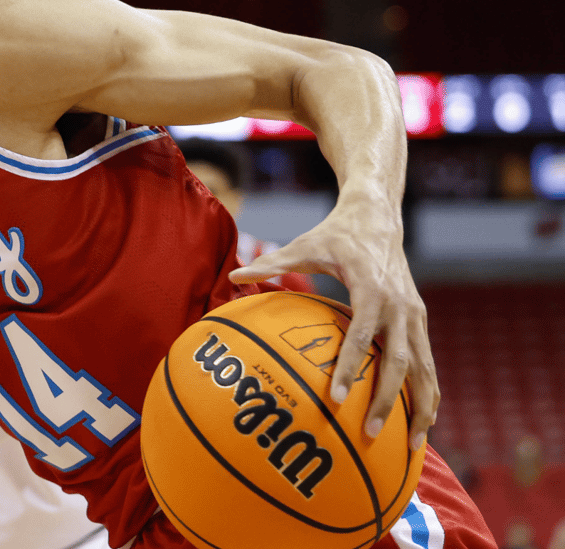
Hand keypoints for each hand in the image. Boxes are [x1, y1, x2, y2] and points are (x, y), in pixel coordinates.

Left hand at [229, 191, 436, 451]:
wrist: (380, 215)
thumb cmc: (337, 233)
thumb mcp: (306, 244)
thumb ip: (272, 262)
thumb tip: (235, 276)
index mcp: (372, 290)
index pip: (361, 336)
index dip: (350, 368)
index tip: (337, 399)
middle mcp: (400, 306)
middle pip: (399, 362)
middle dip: (388, 400)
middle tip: (369, 433)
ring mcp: (415, 315)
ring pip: (425, 369)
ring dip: (421, 407)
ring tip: (411, 447)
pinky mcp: (420, 321)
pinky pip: (428, 363)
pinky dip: (428, 394)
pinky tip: (421, 423)